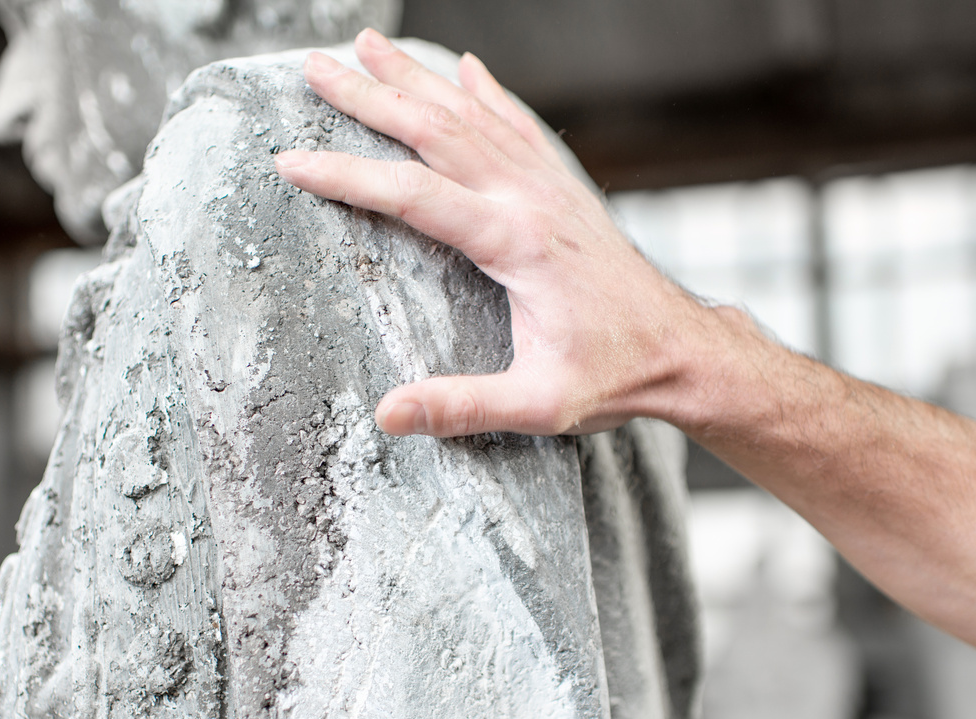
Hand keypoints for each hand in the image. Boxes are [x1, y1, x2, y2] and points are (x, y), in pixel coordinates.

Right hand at [275, 29, 747, 437]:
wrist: (684, 351)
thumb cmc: (615, 377)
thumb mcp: (539, 405)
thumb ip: (461, 407)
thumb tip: (387, 416)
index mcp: (515, 243)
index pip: (412, 194)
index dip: (345, 175)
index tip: (291, 160)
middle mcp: (530, 200)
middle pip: (436, 130)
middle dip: (370, 96)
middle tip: (315, 66)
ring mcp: (550, 188)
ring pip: (474, 115)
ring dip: (417, 79)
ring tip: (368, 45)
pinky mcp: (565, 192)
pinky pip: (519, 126)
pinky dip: (488, 93)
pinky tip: (467, 70)